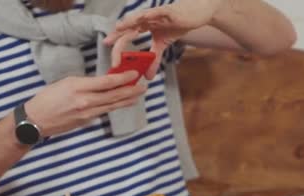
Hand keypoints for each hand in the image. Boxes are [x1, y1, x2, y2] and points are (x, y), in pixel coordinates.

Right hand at [25, 71, 145, 136]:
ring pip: (112, 106)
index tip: (134, 74)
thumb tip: (103, 83)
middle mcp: (86, 102)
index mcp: (79, 87)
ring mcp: (87, 114)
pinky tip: (121, 103)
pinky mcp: (87, 121)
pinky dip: (114, 106)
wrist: (36, 120)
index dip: (123, 78)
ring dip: (127, 100)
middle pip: (114, 96)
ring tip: (138, 96)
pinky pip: (103, 112)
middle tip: (143, 87)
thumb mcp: (66, 83)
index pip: (107, 83)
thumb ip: (86, 83)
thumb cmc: (47, 98)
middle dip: (131, 91)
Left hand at [103, 0, 222, 78]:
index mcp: (144, 25)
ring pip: (139, 17)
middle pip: (129, 27)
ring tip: (118, 28)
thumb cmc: (178, 24)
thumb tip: (148, 76)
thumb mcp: (163, 45)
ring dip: (128, 23)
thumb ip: (154, 59)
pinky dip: (147, 16)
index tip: (107, 45)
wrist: (196, 14)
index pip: (127, 32)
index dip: (117, 38)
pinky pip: (155, 13)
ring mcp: (155, 13)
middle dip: (119, 36)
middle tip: (109, 45)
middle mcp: (146, 18)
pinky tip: (141, 20)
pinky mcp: (166, 11)